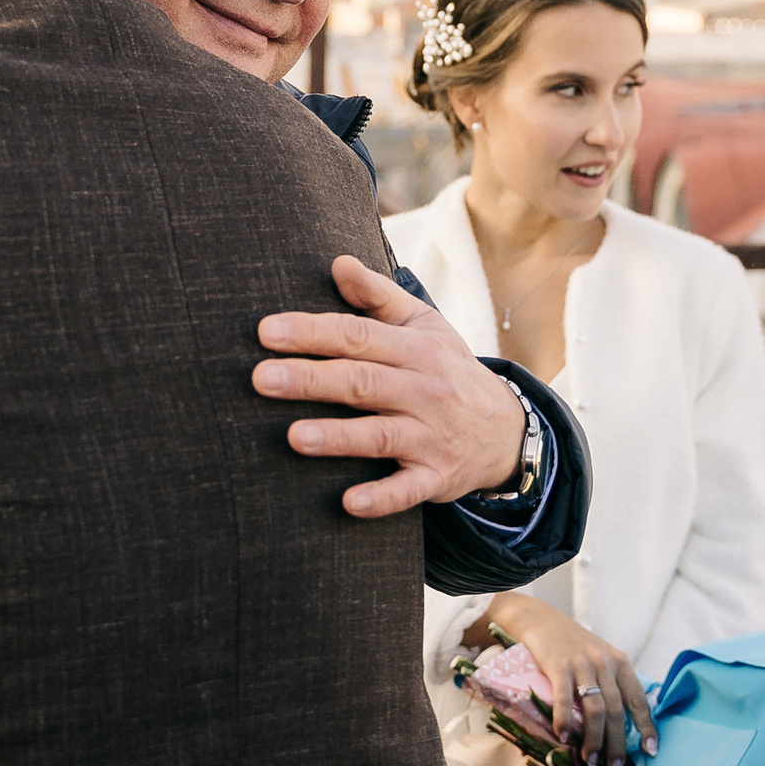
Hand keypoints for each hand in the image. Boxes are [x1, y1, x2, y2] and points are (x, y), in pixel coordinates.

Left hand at [254, 255, 525, 517]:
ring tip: (294, 437)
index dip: (312, 332)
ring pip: (381, 435)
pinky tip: (349, 503)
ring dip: (338, 438)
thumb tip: (337, 262)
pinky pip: (408, 490)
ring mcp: (432, 436)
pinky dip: (381, 497)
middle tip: (260, 379)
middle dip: (310, 379)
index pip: (358, 336)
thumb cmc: (445, 369)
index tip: (266, 332)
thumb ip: (377, 295)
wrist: (504, 429)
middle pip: (362, 382)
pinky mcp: (436, 477)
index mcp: (416, 349)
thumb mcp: (423, 325)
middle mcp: (425, 390)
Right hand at [475, 592, 659, 765]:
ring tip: (591, 761)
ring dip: (594, 740)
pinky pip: (564, 699)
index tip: (651, 751)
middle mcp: (605, 663)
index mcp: (620, 663)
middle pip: (616, 711)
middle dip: (617, 745)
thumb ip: (614, 682)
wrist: (542, 620)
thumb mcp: (601, 657)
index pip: (638, 700)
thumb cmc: (574, 645)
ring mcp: (582, 664)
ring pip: (595, 710)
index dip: (646, 727)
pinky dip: (565, 722)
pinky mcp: (558, 666)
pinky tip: (563, 739)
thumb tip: (625, 722)